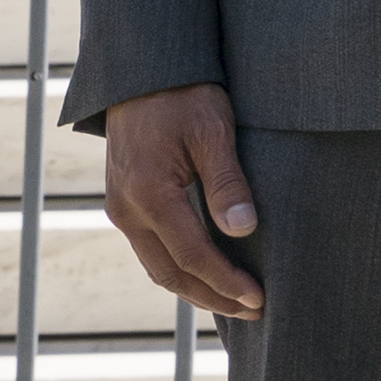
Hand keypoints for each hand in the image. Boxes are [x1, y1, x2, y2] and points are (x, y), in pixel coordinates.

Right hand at [101, 81, 262, 319]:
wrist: (143, 70)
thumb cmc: (185, 94)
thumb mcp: (214, 130)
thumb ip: (227, 181)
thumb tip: (244, 229)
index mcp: (149, 195)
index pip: (192, 255)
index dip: (226, 281)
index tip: (259, 298)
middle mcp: (127, 209)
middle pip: (169, 272)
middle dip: (212, 296)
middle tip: (254, 311)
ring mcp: (121, 207)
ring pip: (157, 264)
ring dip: (195, 288)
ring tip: (235, 302)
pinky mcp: (125, 201)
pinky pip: (152, 247)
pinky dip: (179, 267)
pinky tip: (206, 273)